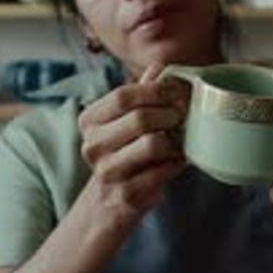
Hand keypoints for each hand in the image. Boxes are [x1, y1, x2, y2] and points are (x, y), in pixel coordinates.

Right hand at [78, 63, 187, 221]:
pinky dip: (176, 163)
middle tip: (183, 116)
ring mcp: (107, 172)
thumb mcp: (123, 124)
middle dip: (170, 114)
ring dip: (175, 139)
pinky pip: (163, 170)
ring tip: (179, 139)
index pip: (123, 96)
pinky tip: (176, 161)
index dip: (155, 91)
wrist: (107, 205)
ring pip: (153, 144)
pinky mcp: (126, 195)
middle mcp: (92, 146)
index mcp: (89, 122)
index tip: (174, 92)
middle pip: (140, 118)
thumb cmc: (122, 157)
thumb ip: (140, 95)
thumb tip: (161, 67)